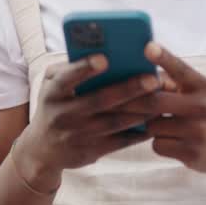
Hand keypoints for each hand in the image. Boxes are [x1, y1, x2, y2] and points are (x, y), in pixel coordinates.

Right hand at [13, 55, 159, 190]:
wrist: (43, 150)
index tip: (105, 58)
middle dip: (128, 89)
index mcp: (53, 93)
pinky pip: (120, 141)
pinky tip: (156, 119)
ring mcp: (77, 136)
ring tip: (162, 97)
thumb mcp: (51, 84)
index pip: (67, 78)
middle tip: (153, 79)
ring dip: (141, 110)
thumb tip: (103, 52)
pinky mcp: (91, 152)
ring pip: (115, 122)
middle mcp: (63, 115)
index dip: (84, 68)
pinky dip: (139, 131)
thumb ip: (70, 68)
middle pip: (100, 101)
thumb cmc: (55, 104)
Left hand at [116, 43, 205, 189]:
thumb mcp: (200, 93)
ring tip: (165, 125)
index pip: (180, 69)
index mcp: (202, 86)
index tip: (147, 46)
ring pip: (152, 125)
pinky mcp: (190, 153)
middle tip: (114, 101)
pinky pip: (158, 145)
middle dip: (131, 102)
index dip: (163, 57)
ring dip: (150, 126)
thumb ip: (175, 83)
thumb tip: (138, 76)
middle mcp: (201, 106)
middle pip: (154, 102)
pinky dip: (159, 143)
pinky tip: (173, 142)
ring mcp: (196, 131)